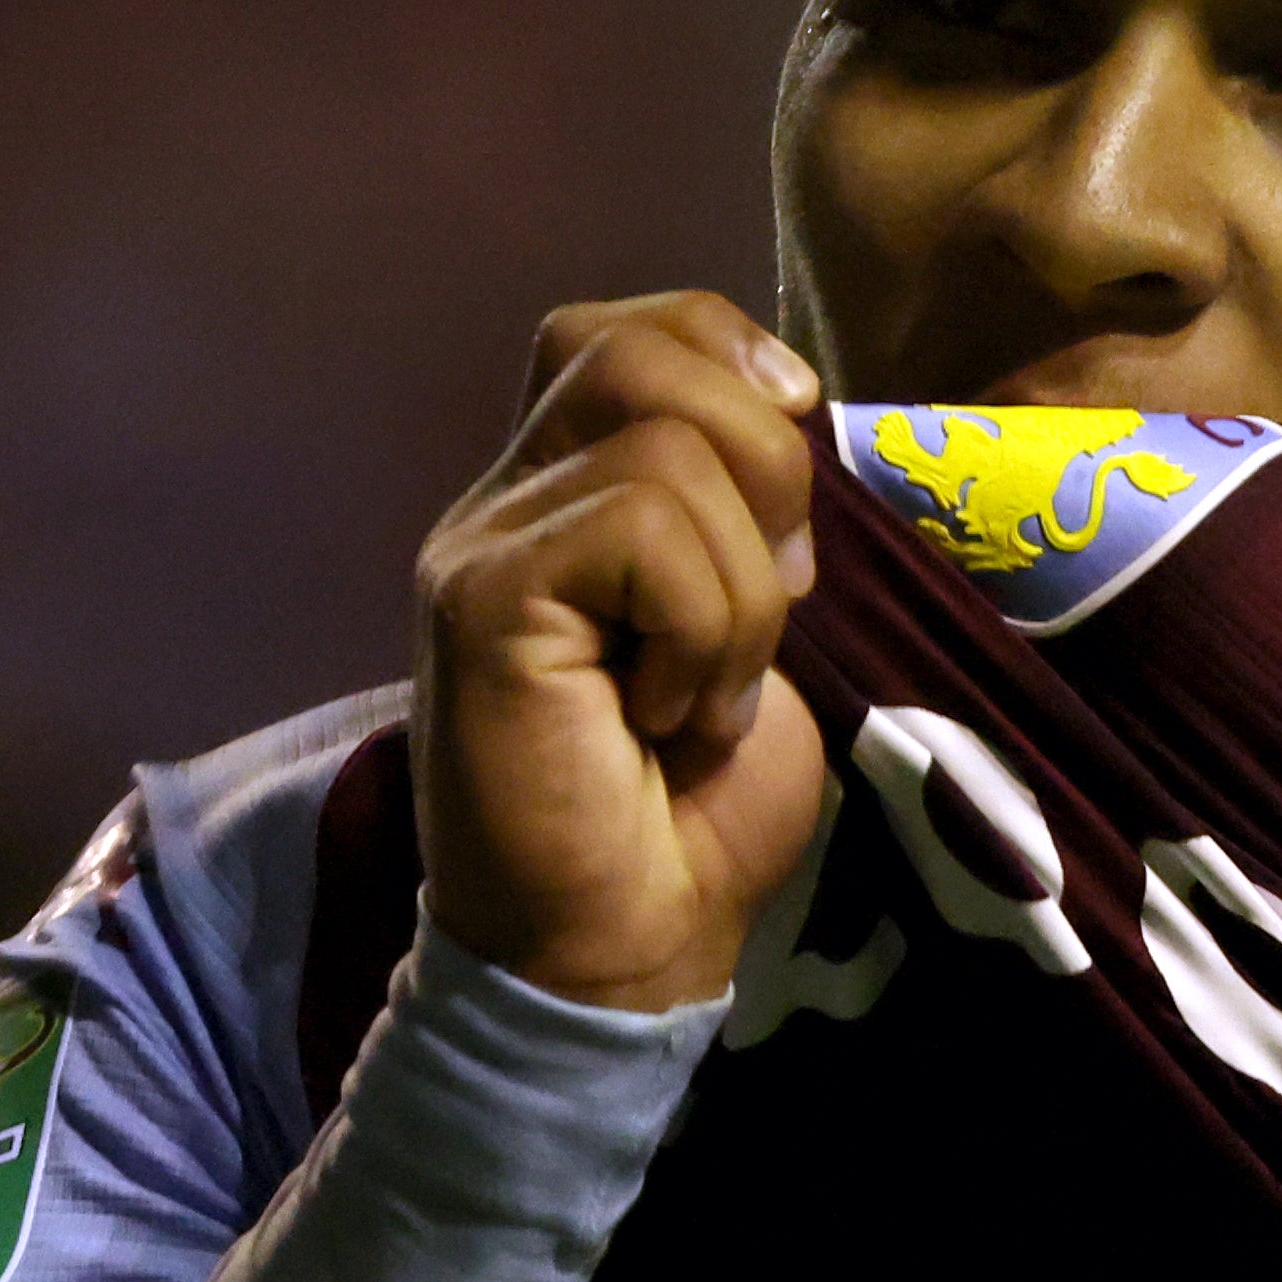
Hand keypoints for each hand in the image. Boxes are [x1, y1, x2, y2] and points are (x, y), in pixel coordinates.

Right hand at [413, 294, 838, 1018]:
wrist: (619, 952)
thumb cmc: (688, 818)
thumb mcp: (749, 632)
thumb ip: (750, 519)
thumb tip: (795, 424)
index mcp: (565, 496)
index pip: (629, 330)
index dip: (731, 350)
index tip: (801, 450)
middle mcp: (506, 501)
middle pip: (634, 349)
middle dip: (761, 464)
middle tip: (773, 602)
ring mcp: (482, 546)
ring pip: (658, 442)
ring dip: (739, 585)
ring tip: (704, 692)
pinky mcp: (480, 600)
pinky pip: (634, 526)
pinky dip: (700, 624)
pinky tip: (668, 715)